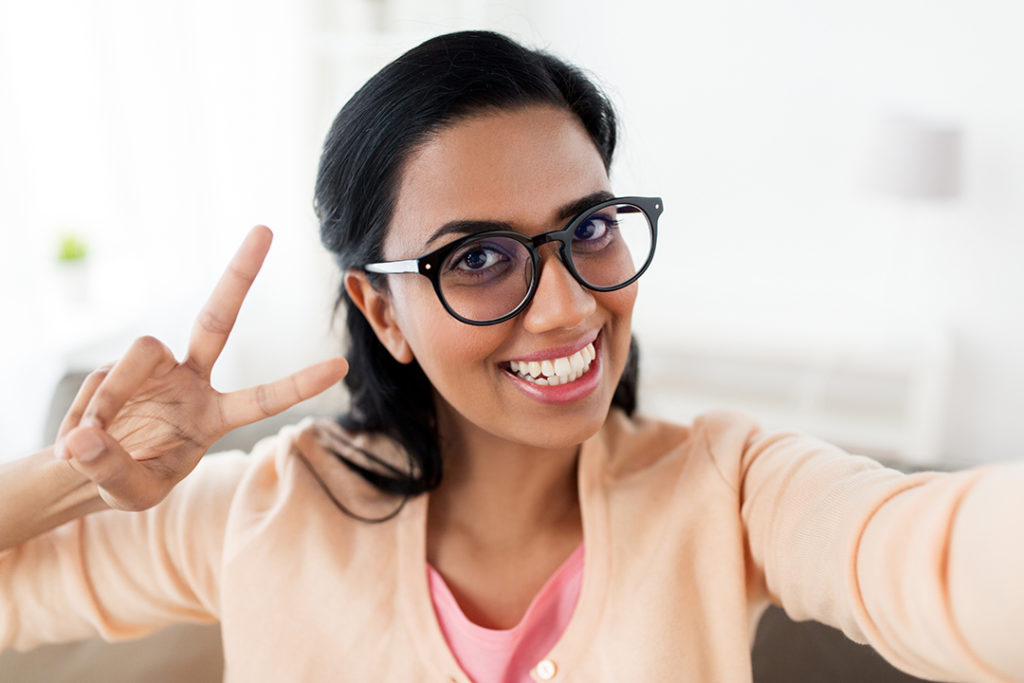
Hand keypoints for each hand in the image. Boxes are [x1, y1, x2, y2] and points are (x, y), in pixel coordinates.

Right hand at [53, 226, 347, 510]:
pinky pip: (102, 379)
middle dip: (240, 274)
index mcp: (215, 416)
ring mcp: (156, 368)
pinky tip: (79, 437)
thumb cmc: (126, 481)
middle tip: (265, 228)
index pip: (264, 399)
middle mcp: (192, 380)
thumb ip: (112, 470)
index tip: (341, 366)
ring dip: (113, 394)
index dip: (299, 384)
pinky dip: (87, 413)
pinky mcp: (119, 365)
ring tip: (87, 442)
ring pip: (140, 350)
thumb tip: (82, 438)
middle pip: (216, 319)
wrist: (86, 467)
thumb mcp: (128, 493)